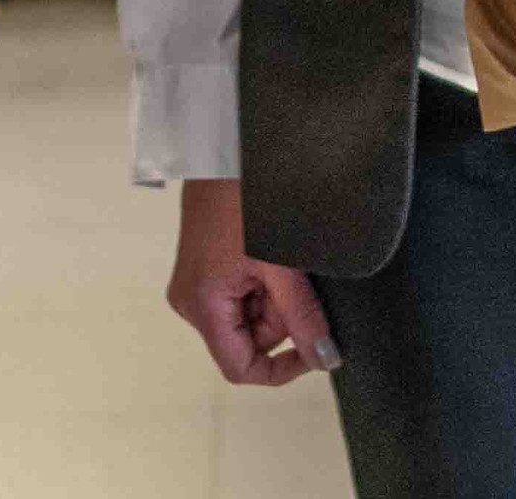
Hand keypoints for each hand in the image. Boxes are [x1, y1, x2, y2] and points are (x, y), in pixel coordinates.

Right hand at [167, 177, 339, 385]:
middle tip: (298, 275)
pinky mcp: (206, 267)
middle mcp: (191, 301)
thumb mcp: (281, 264)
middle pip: (249, 338)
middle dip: (282, 315)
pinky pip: (243, 292)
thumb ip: (303, 316)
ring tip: (284, 255)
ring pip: (250, 315)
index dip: (282, 368)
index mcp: (201, 305)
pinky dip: (266, 281)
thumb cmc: (247, 198)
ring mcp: (197, 284)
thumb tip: (324, 358)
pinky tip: (273, 252)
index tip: (317, 350)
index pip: (240, 367)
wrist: (227, 147)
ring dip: (276, 295)